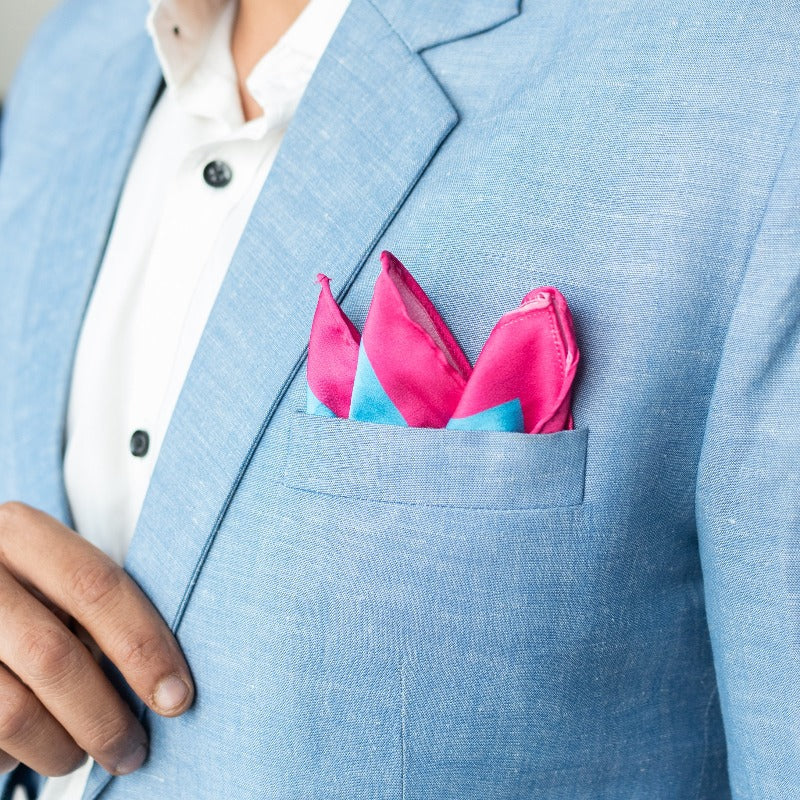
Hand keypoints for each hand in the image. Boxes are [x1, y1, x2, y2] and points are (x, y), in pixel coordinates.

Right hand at [0, 502, 193, 776]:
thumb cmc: (21, 594)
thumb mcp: (50, 577)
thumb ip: (93, 609)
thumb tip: (162, 681)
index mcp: (19, 533)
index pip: (95, 586)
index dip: (143, 644)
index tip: (177, 695)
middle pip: (54, 655)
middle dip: (104, 716)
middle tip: (132, 749)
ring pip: (14, 711)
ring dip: (61, 747)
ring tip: (79, 755)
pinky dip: (14, 756)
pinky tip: (26, 747)